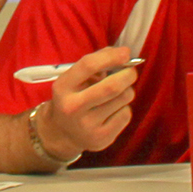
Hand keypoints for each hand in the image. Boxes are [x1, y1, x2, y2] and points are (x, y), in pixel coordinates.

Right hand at [37, 45, 138, 161]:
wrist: (61, 132)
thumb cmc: (72, 97)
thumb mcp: (74, 79)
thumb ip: (95, 63)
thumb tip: (122, 54)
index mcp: (63, 87)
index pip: (88, 66)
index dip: (110, 57)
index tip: (126, 53)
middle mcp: (73, 107)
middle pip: (111, 87)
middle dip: (128, 75)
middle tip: (131, 72)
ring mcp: (88, 126)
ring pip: (122, 100)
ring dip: (127, 90)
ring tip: (119, 92)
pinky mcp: (102, 138)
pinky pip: (125, 115)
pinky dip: (124, 107)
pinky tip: (114, 109)